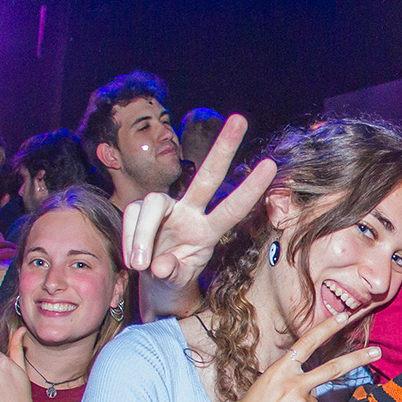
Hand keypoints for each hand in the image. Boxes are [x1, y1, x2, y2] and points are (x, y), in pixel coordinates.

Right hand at [122, 115, 277, 283]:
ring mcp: (167, 209)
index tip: (270, 165)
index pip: (232, 208)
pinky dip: (130, 238)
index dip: (250, 189)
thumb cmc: (172, 278)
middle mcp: (191, 212)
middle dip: (224, 147)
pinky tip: (133, 259)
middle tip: (241, 119)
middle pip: (208, 175)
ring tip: (140, 265)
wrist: (153, 281)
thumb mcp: (176, 282)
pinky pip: (132, 216)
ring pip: (152, 203)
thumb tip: (161, 266)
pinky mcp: (141, 210)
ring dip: (143, 234)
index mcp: (209, 231)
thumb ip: (172, 273)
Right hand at [219, 311, 379, 401]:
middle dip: (358, 359)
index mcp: (280, 371)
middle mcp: (294, 385)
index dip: (326, 328)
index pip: (307, 343)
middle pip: (333, 369)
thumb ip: (288, 383)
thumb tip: (308, 392)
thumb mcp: (263, 387)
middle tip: (377, 352)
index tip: (344, 317)